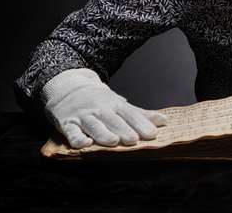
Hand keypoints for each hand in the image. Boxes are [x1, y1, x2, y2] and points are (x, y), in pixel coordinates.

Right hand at [41, 68, 167, 148]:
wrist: (67, 87)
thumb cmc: (98, 100)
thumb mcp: (118, 103)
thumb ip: (140, 114)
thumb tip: (164, 121)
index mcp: (115, 105)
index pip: (130, 114)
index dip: (141, 124)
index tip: (152, 134)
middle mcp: (100, 109)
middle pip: (113, 120)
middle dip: (124, 130)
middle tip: (135, 140)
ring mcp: (83, 116)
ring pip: (94, 125)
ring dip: (103, 133)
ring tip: (114, 142)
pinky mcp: (68, 123)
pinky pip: (71, 132)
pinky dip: (77, 138)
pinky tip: (85, 143)